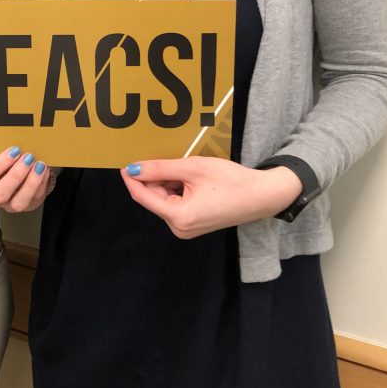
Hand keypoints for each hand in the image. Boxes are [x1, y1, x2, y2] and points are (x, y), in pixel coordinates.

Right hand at [0, 147, 53, 212]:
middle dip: (15, 176)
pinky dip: (41, 183)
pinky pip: (34, 199)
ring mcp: (10, 205)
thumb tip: (14, 134)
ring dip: (30, 183)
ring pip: (18, 203)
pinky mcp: (28, 206)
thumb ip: (2, 151)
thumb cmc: (7, 162)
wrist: (20, 175)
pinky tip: (44, 170)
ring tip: (39, 165)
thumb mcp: (0, 157)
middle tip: (28, 157)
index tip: (14, 150)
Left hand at [120, 157, 301, 237]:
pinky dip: (176, 189)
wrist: (261, 196)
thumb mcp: (193, 169)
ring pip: (164, 200)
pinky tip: (190, 179)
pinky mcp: (192, 224)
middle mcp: (179, 228)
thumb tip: (134, 169)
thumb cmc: (232, 182)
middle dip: (155, 178)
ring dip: (167, 183)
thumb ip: (161, 169)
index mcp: (179, 217)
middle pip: (154, 198)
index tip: (124, 163)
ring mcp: (186, 228)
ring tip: (188, 170)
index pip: (143, 196)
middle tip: (168, 159)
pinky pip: (175, 204)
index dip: (132, 178)